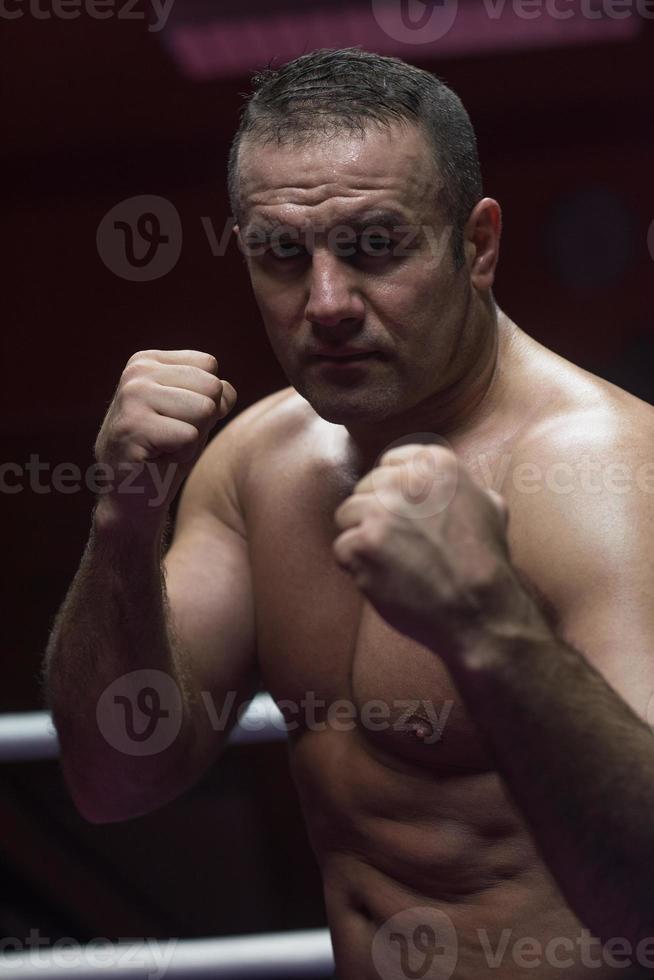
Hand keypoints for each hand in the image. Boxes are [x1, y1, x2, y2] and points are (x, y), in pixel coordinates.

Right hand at [94, 349, 235, 530]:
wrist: (131, 497)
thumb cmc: (166, 453)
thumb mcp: (194, 414)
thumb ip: (213, 393)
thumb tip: (225, 392)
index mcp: (147, 362)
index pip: (209, 365)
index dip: (207, 398)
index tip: (177, 418)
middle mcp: (136, 373)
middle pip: (211, 386)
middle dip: (202, 419)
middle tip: (172, 437)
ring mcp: (132, 397)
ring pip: (204, 409)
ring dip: (193, 438)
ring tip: (166, 446)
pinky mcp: (133, 426)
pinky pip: (190, 436)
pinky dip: (183, 454)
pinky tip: (158, 459)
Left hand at [333, 444, 515, 656]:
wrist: (480, 609)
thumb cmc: (486, 563)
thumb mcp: (490, 508)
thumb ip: (463, 487)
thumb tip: (458, 484)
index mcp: (435, 464)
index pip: (389, 465)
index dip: (393, 495)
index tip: (407, 518)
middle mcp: (406, 480)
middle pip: (365, 489)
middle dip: (377, 517)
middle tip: (404, 547)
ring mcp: (381, 511)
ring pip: (347, 515)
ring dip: (363, 540)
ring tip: (394, 563)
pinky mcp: (363, 543)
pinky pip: (342, 548)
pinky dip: (357, 568)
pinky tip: (386, 578)